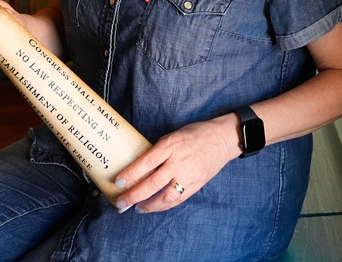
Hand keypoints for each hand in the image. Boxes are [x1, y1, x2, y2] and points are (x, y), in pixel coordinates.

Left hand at [113, 113, 240, 213]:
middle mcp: (179, 162)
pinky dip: (164, 205)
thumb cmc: (196, 134)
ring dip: (148, 205)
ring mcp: (188, 175)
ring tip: (136, 208)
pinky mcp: (196, 185)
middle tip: (121, 203)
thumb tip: (141, 166)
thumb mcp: (173, 136)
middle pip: (153, 183)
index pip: (146, 162)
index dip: (131, 174)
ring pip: (165, 197)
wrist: (223, 139)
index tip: (118, 182)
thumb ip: (159, 151)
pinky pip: (177, 199)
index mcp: (171, 145)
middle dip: (134, 195)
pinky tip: (154, 207)